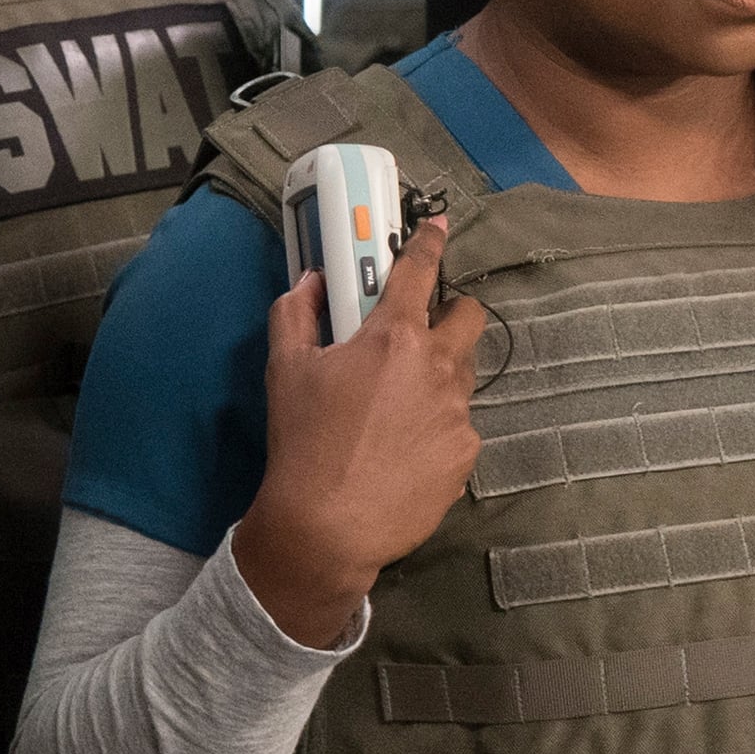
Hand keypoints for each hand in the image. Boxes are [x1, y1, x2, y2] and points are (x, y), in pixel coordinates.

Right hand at [234, 216, 486, 646]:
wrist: (327, 526)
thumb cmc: (303, 442)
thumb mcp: (285, 370)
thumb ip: (295, 313)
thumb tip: (308, 282)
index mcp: (393, 337)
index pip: (419, 271)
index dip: (430, 242)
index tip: (440, 226)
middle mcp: (437, 367)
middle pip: (469, 317)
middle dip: (453, 313)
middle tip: (422, 331)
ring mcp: (458, 414)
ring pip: (463, 376)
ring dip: (441, 375)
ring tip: (402, 405)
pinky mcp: (466, 456)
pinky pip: (458, 427)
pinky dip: (437, 427)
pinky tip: (404, 450)